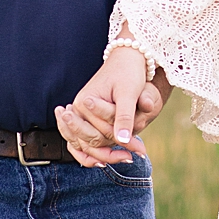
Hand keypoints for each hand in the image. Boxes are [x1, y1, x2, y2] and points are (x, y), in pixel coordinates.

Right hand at [56, 48, 165, 168]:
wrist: (126, 59)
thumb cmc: (128, 73)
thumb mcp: (129, 93)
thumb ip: (124, 116)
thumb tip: (122, 141)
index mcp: (84, 102)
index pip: (99, 133)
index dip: (121, 143)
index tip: (141, 149)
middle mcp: (77, 110)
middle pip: (90, 141)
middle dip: (113, 151)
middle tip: (140, 152)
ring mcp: (79, 115)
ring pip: (84, 145)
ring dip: (103, 154)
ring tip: (126, 158)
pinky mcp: (84, 118)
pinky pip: (81, 142)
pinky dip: (91, 153)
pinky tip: (105, 159)